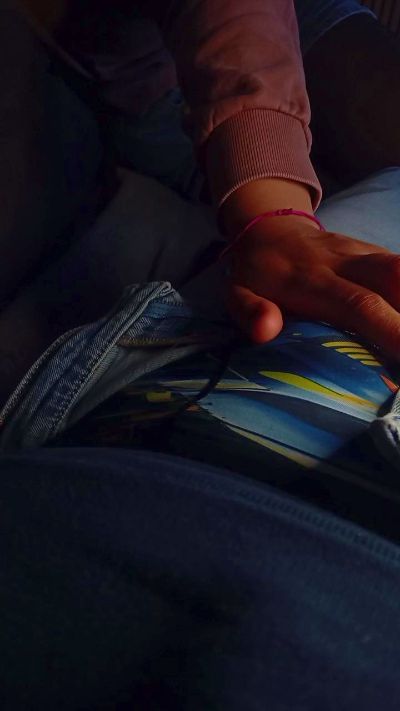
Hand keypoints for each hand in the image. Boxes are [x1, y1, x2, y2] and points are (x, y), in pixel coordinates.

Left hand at [225, 220, 399, 357]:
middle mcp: (348, 262)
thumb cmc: (255, 273)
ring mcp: (367, 253)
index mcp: (314, 279)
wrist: (269, 226)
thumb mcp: (236, 293)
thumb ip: (250, 312)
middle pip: (397, 277)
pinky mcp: (377, 252)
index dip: (394, 331)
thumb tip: (266, 331)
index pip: (361, 305)